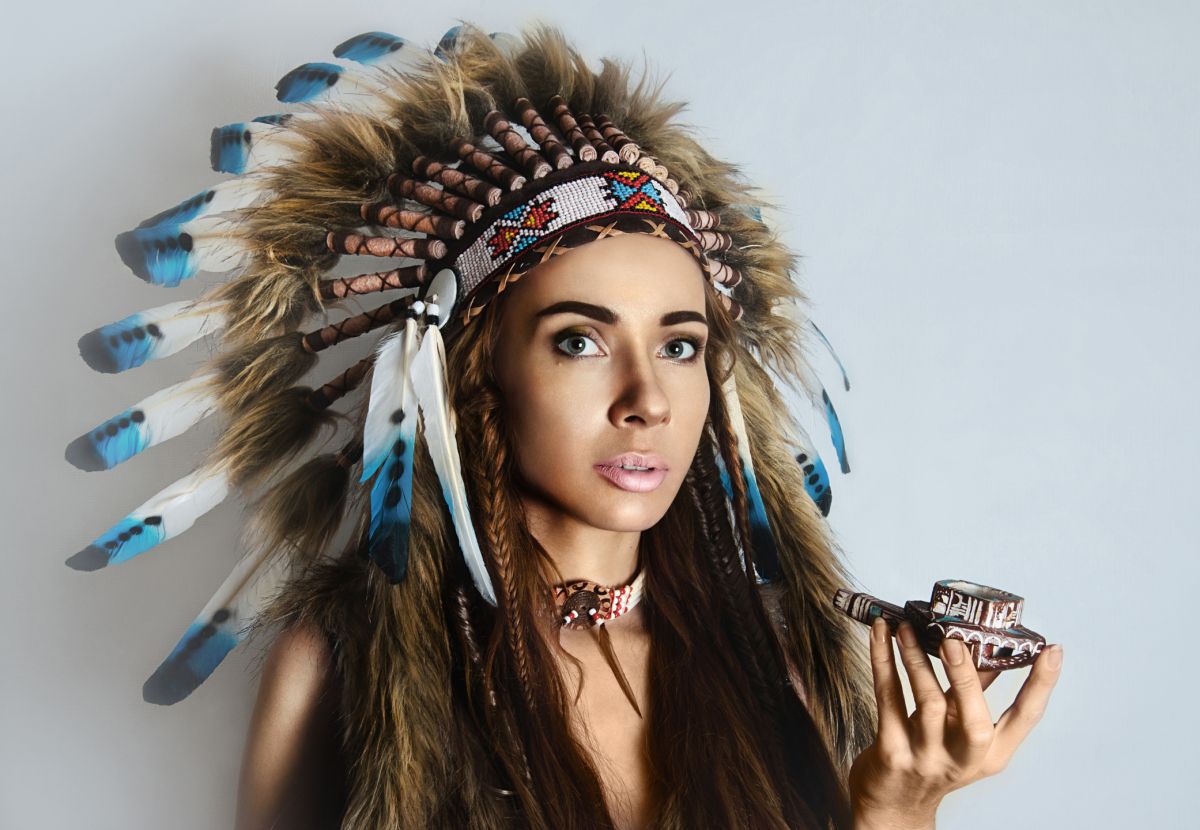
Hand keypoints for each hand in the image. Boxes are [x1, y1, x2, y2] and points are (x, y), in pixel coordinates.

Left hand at [848, 618, 1062, 829]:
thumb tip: (986, 645)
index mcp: (992, 753)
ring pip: (927, 705)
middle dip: (964, 676)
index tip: (1053, 649)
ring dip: (915, 660)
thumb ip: (974, 693)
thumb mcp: (960, 731)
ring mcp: (927, 760)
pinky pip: (888, 700)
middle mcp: (964, 761)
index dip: (1041, 685)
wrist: (893, 804)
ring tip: (907, 628)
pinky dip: (883, 663)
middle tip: (952, 639)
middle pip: (974, 721)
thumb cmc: (931, 754)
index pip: (1025, 718)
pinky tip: (880, 635)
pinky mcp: (891, 753)